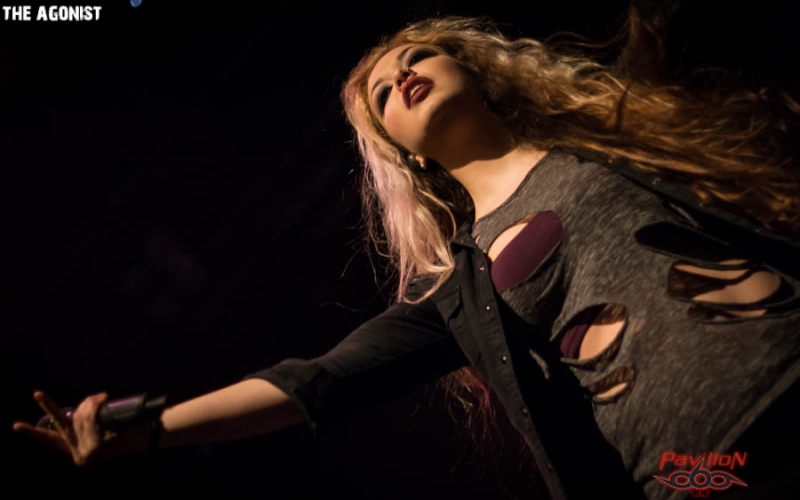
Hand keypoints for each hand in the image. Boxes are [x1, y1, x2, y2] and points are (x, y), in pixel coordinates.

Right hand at [13, 390, 148, 465]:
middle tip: (35, 393)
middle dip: (49, 406)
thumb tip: (80, 407)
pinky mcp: (95, 446)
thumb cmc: (129, 428)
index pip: (52, 441)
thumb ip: (88, 421)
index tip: (16, 425)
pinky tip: (104, 399)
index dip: (35, 432)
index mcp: (78, 450)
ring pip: (80, 416)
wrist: (149, 434)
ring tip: (103, 398)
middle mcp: (79, 454)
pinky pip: (90, 416)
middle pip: (63, 423)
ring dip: (91, 402)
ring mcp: (87, 452)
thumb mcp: (104, 426)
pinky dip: (96, 404)